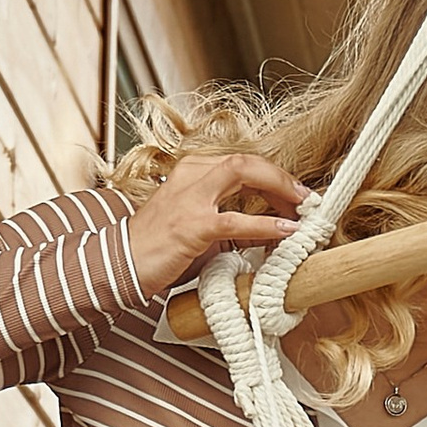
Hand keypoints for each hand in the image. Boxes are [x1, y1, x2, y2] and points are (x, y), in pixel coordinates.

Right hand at [127, 150, 306, 298]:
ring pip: (243, 173)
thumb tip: (273, 230)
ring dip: (280, 189)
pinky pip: (237, 219)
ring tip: (303, 209)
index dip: (273, 176)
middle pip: (247, 161)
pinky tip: (286, 231)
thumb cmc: (159, 249)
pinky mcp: (193, 224)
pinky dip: (266, 224)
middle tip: (306, 199)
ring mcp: (191, 197)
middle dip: (282, 177)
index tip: (295, 196)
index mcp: (191, 172)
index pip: (241, 163)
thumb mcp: (201, 229)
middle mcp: (191, 175)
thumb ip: (234, 224)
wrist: (120, 264)